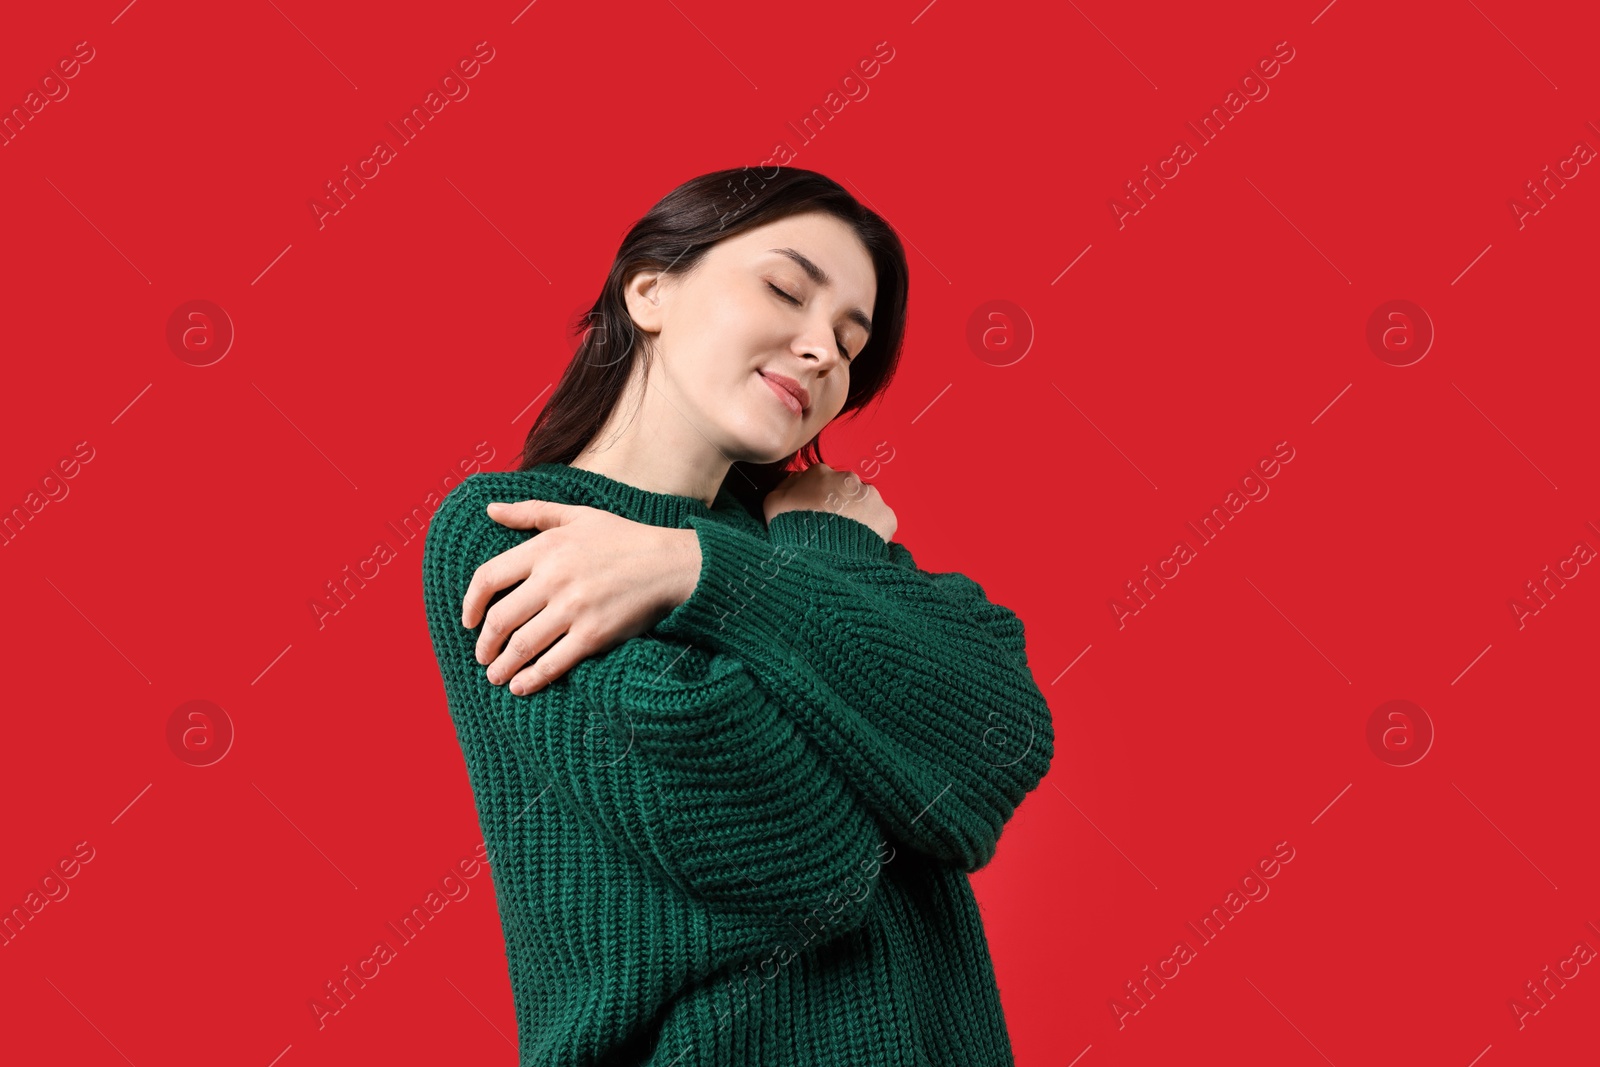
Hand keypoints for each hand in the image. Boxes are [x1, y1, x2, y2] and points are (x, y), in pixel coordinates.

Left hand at [462, 500, 700, 694]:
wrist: (669, 564)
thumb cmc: (622, 538)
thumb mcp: (576, 516)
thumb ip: (530, 512)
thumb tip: (490, 510)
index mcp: (545, 549)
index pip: (488, 578)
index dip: (470, 604)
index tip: (468, 621)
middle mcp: (554, 579)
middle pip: (500, 619)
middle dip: (485, 645)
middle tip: (482, 657)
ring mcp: (573, 609)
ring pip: (522, 646)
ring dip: (502, 667)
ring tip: (496, 677)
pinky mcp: (594, 635)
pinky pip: (553, 664)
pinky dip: (532, 679)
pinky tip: (522, 687)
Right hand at [763, 463, 896, 542]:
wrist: (819, 555)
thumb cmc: (792, 528)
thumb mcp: (773, 503)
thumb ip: (786, 486)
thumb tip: (797, 481)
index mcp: (820, 472)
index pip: (821, 480)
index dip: (818, 498)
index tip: (815, 514)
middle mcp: (848, 478)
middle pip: (845, 490)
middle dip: (840, 506)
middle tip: (831, 529)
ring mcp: (870, 496)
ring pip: (864, 504)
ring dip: (857, 517)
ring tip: (845, 540)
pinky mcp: (886, 516)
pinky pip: (880, 522)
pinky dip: (873, 531)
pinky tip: (860, 545)